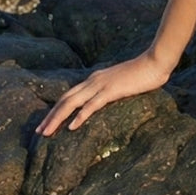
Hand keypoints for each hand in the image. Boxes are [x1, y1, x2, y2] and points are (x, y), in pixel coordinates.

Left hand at [35, 51, 171, 136]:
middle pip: (65, 99)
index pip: (69, 95)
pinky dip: (80, 116)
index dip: (56, 109)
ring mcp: (101, 85)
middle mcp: (93, 80)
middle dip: (50, 116)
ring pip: (72, 103)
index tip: (47, 123)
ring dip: (57, 118)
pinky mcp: (111, 90)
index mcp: (95, 79)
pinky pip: (91, 105)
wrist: (156, 62)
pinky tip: (72, 127)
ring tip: (46, 132)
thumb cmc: (144, 73)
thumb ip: (112, 90)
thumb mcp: (122, 82)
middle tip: (39, 132)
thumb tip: (106, 100)